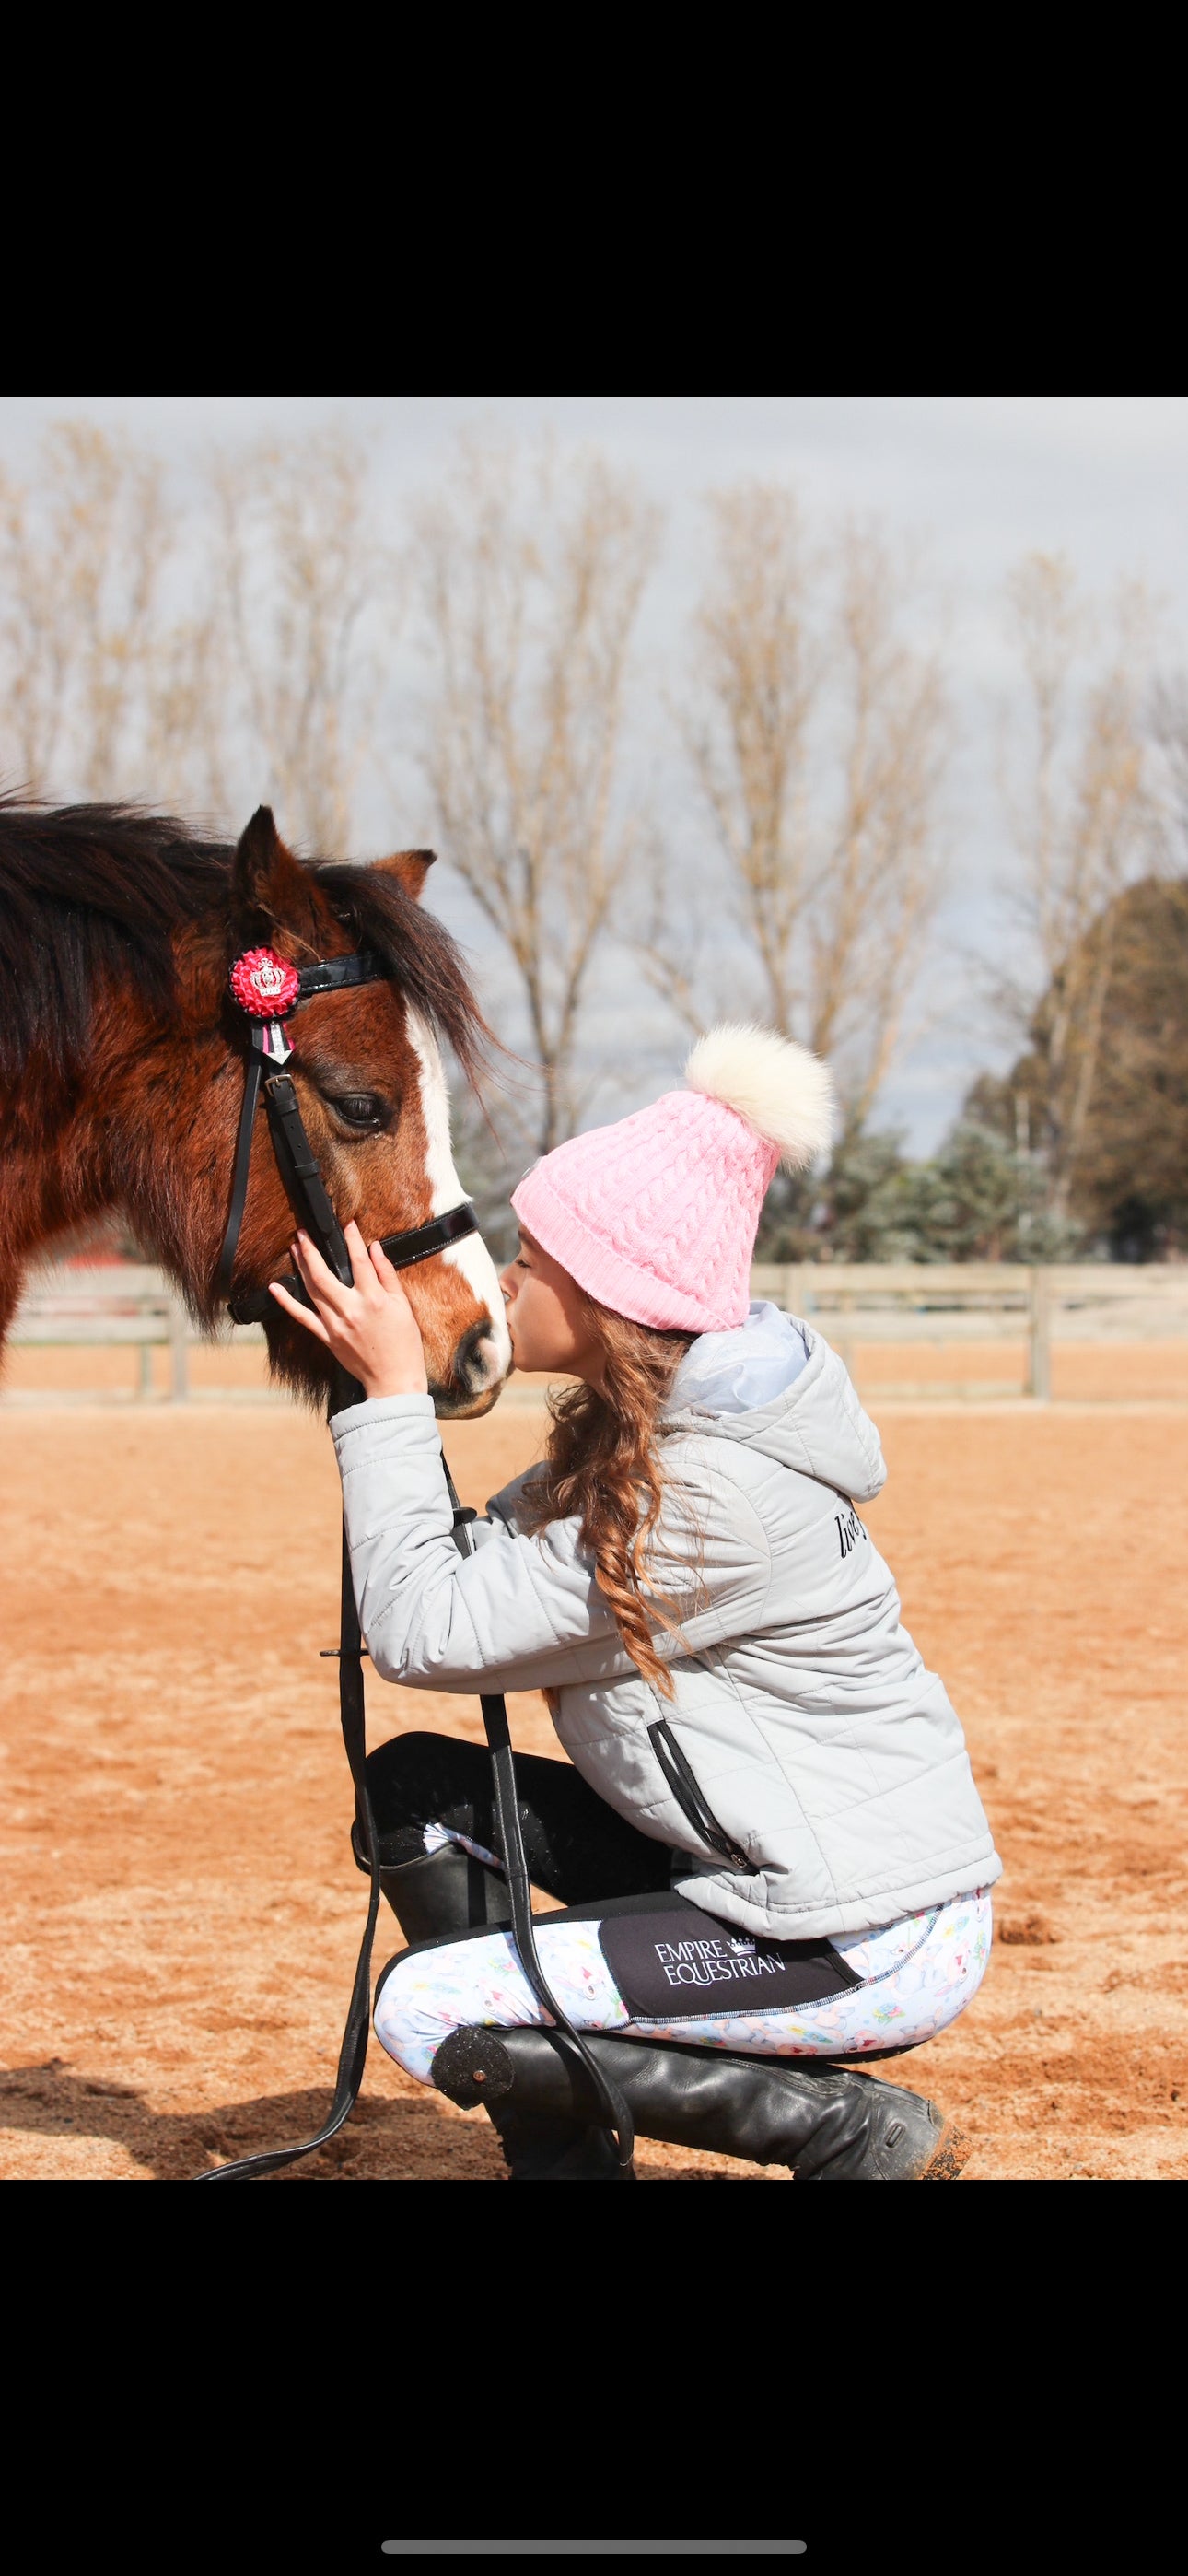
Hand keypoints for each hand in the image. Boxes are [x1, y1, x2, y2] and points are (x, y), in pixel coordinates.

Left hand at [268, 1222, 428, 1398]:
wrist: (393, 1379)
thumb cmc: (404, 1344)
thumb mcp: (403, 1306)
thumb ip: (387, 1275)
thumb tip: (375, 1249)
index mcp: (373, 1300)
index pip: (360, 1262)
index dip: (352, 1240)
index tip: (347, 1224)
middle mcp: (350, 1310)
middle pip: (324, 1274)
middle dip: (311, 1250)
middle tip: (303, 1233)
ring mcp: (335, 1324)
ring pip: (311, 1290)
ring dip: (301, 1267)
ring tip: (294, 1248)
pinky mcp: (327, 1337)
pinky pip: (303, 1317)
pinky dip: (287, 1302)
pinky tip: (276, 1287)